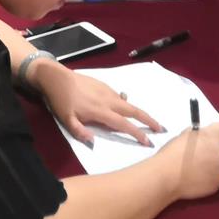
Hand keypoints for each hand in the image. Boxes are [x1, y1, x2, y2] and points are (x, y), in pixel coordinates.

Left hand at [37, 64, 163, 146]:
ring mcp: (107, 91)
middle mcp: (109, 100)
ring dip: (139, 111)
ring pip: (128, 102)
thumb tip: (94, 142)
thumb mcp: (66, 119)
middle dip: (149, 120)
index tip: (149, 142)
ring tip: (148, 120)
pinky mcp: (103, 84)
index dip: (138, 134)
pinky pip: (119, 95)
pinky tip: (125, 104)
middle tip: (162, 129)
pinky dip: (126, 102)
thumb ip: (80, 132)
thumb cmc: (60, 100)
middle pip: (134, 111)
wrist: (56, 76)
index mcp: (101, 111)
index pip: (124, 125)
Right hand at [157, 122, 218, 199]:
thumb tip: (200, 138)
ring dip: (211, 164)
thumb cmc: (171, 155)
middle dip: (211, 151)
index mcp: (212, 136)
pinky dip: (210, 177)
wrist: (166, 175)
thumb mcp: (182, 136)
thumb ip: (197, 134)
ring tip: (194, 168)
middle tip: (196, 155)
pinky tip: (196, 177)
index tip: (209, 137)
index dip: (215, 133)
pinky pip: (218, 177)